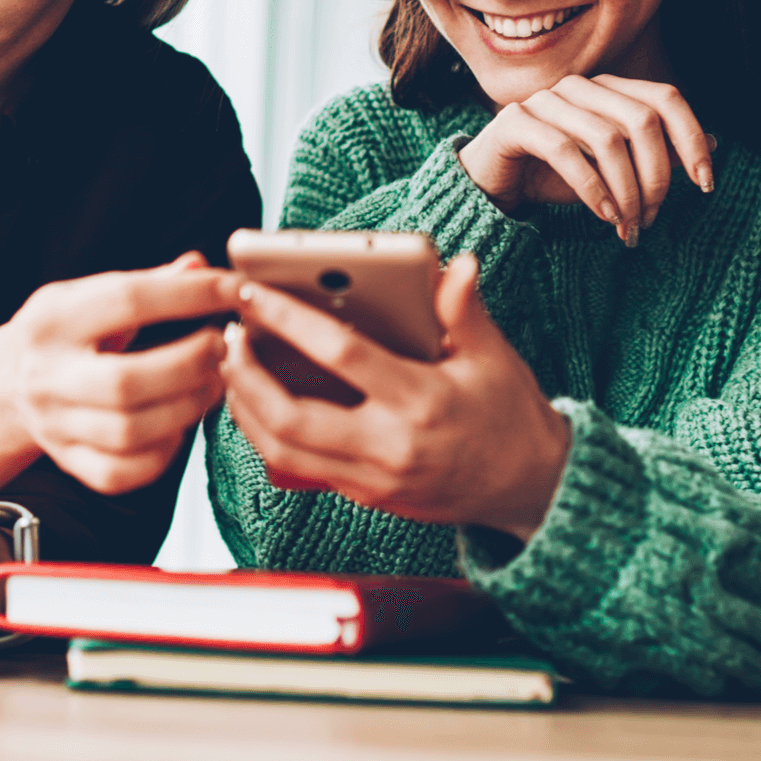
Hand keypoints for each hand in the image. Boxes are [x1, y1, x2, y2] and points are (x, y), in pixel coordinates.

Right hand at [0, 251, 241, 494]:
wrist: (6, 383)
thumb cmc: (63, 331)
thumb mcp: (89, 294)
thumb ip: (147, 283)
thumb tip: (198, 265)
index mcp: (54, 320)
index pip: (128, 301)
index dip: (189, 295)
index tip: (233, 289)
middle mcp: (48, 376)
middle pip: (126, 381)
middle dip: (190, 364)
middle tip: (222, 347)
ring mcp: (54, 425)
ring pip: (129, 432)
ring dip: (187, 408)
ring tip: (213, 384)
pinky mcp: (68, 462)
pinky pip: (121, 473)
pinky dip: (162, 454)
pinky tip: (179, 424)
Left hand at [221, 255, 569, 540]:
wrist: (533, 489)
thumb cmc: (510, 414)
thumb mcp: (493, 357)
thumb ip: (464, 310)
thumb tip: (456, 263)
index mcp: (421, 402)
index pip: (341, 355)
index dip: (290, 320)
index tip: (254, 293)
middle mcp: (391, 447)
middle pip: (292, 418)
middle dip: (246, 377)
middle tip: (228, 337)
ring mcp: (374, 480)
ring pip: (283, 451)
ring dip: (245, 409)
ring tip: (231, 366)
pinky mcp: (365, 498)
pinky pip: (298, 469)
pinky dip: (267, 435)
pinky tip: (255, 402)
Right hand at [458, 74, 715, 244]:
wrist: (492, 185)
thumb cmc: (554, 176)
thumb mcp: (613, 170)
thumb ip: (656, 154)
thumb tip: (714, 143)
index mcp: (607, 89)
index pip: (665, 98)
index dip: (691, 138)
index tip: (705, 184)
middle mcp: (580, 86)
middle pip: (643, 121)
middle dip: (657, 177)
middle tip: (652, 219)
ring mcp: (545, 100)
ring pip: (608, 139)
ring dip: (626, 191)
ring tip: (628, 226)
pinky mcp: (516, 121)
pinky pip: (566, 152)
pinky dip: (593, 189)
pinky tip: (604, 216)